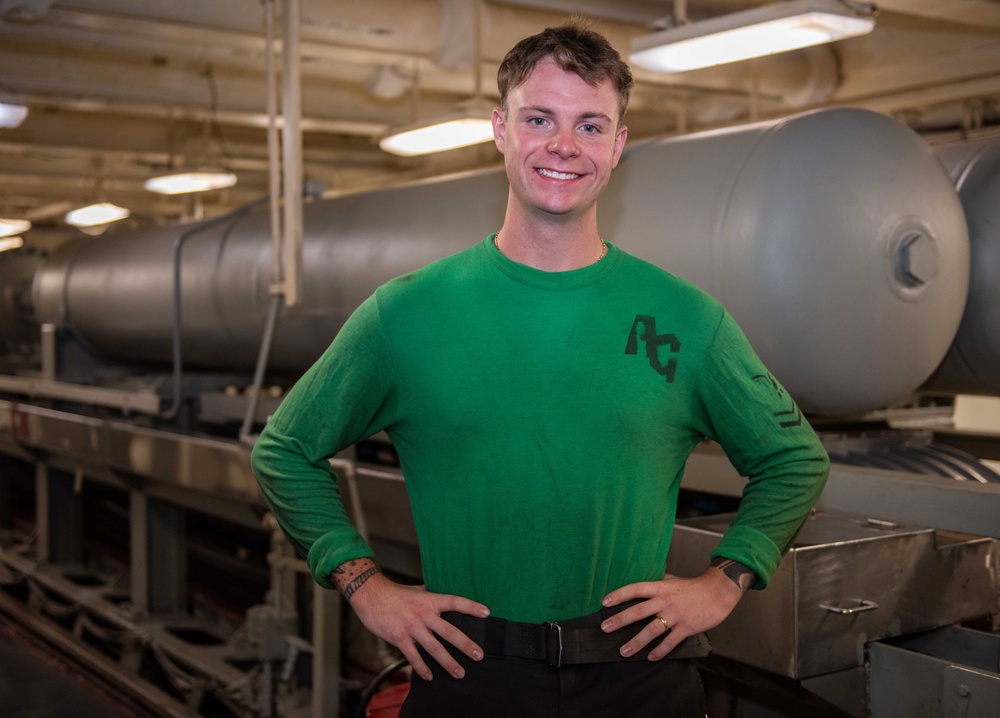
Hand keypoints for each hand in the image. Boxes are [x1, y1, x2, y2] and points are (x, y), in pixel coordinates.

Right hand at [342, 566, 490, 680]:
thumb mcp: (416, 589)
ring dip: (448, 662)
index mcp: (429, 600)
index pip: (455, 602)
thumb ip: (430, 594)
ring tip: (460, 673)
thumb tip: (442, 594)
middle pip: (449, 631)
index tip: (486, 613)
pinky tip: (430, 676)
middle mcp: (423, 614)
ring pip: (434, 648)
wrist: (370, 595)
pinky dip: (422, 668)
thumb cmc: (394, 593)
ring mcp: (412, 627)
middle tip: (479, 655)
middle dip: (465, 645)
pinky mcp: (399, 638)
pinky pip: (414, 656)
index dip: (471, 607)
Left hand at [599, 567, 742, 659]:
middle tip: (604, 628)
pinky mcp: (686, 628)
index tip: (604, 602)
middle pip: (638, 611)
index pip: (635, 589)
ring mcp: (675, 615)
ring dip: (636, 642)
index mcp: (660, 587)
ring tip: (624, 651)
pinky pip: (670, 642)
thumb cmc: (694, 586)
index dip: (619, 595)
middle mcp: (665, 601)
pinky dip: (660, 651)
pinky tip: (651, 658)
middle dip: (620, 620)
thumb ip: (658, 583)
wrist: (718, 591)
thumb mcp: (673, 580)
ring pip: (652, 630)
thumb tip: (644, 584)